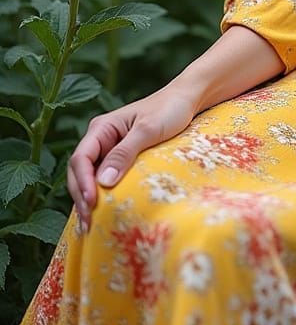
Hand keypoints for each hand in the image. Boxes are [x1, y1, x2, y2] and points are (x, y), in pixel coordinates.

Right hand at [67, 86, 197, 231]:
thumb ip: (125, 153)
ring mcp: (109, 149)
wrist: (187, 99)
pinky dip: (100, 195)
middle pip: (80, 171)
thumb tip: (103, 182)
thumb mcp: (148, 129)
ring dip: (87, 200)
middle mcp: (100, 139)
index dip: (82, 182)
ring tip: (88, 225)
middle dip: (81, 196)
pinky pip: (104, 179)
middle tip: (88, 221)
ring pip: (89, 178)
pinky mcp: (120, 159)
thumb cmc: (169, 109)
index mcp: (101, 128)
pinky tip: (99, 213)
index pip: (81, 158)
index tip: (91, 202)